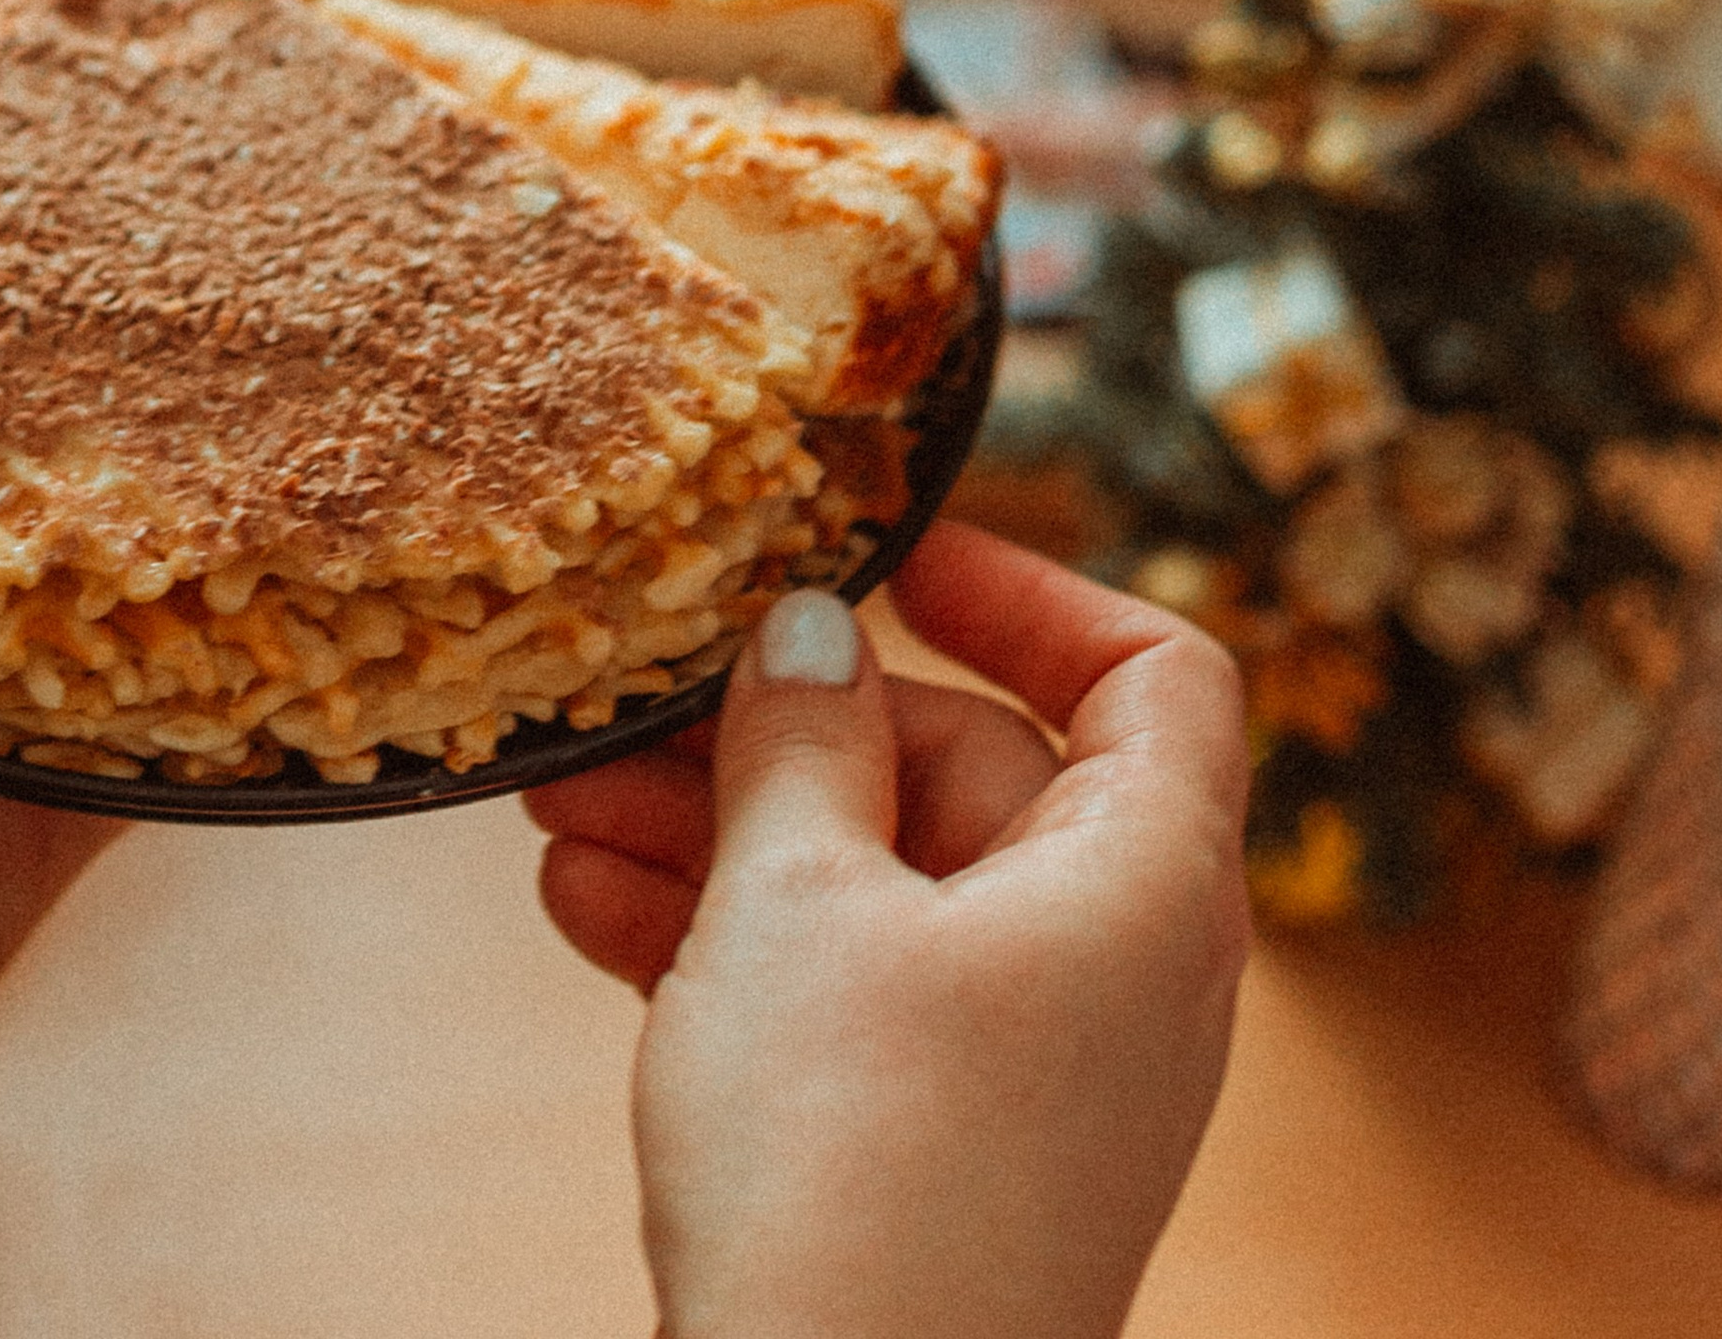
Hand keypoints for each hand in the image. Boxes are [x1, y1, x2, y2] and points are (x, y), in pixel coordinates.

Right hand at [529, 527, 1249, 1338]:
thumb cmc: (853, 1167)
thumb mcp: (797, 901)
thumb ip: (802, 736)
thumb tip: (811, 629)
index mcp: (1145, 881)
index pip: (1155, 672)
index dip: (1031, 590)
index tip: (895, 553)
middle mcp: (1119, 967)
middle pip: (975, 770)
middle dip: (793, 727)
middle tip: (641, 696)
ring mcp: (1040, 1070)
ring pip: (888, 885)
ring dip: (727, 833)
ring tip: (566, 800)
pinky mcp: (954, 1152)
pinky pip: (857, 992)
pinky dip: (739, 943)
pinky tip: (587, 908)